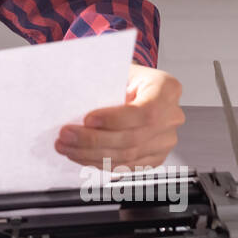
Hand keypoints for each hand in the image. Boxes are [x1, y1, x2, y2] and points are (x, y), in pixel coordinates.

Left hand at [54, 62, 184, 169]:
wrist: (135, 87)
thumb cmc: (124, 77)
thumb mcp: (116, 71)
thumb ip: (103, 83)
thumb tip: (73, 99)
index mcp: (166, 89)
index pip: (144, 111)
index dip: (114, 119)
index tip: (87, 120)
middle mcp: (171, 116)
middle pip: (132, 138)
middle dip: (93, 140)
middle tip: (66, 135)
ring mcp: (165, 140)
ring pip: (127, 156)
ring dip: (90, 154)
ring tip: (66, 146)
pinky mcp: (155, 157)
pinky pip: (125, 166)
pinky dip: (99, 162)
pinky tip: (80, 155)